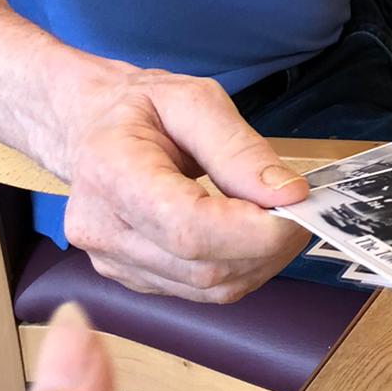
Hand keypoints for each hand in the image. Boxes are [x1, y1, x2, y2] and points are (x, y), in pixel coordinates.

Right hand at [60, 68, 311, 300]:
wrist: (89, 128)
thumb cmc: (139, 107)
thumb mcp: (191, 99)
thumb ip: (238, 147)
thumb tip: (287, 194)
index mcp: (109, 172)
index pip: (187, 227)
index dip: (251, 230)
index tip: (298, 208)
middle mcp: (102, 230)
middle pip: (202, 267)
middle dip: (267, 245)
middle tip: (302, 209)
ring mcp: (113, 263)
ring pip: (207, 288)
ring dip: (258, 261)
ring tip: (279, 218)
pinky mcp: (132, 280)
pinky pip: (199, 291)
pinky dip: (237, 268)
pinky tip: (247, 234)